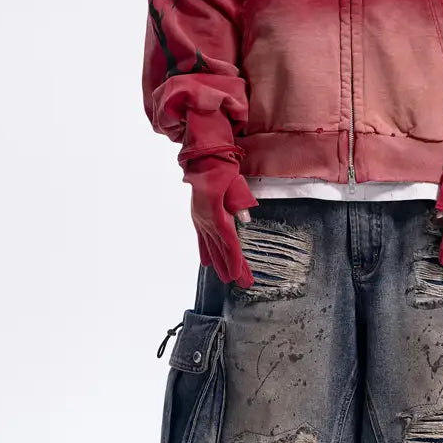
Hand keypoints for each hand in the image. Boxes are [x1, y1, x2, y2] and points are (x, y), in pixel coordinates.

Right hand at [182, 151, 258, 287]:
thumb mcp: (234, 184)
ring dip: (219, 263)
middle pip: (221, 249)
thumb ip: (239, 202)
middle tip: (241, 283)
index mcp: (216, 214)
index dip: (235, 261)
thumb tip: (244, 219)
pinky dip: (205, 250)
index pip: (229, 243)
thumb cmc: (221, 170)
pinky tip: (206, 262)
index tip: (239, 275)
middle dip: (231, 267)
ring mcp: (201, 219)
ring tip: (226, 278)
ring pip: (211, 246)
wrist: (203, 159)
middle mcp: (207, 220)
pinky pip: (202, 237)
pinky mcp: (198, 215)